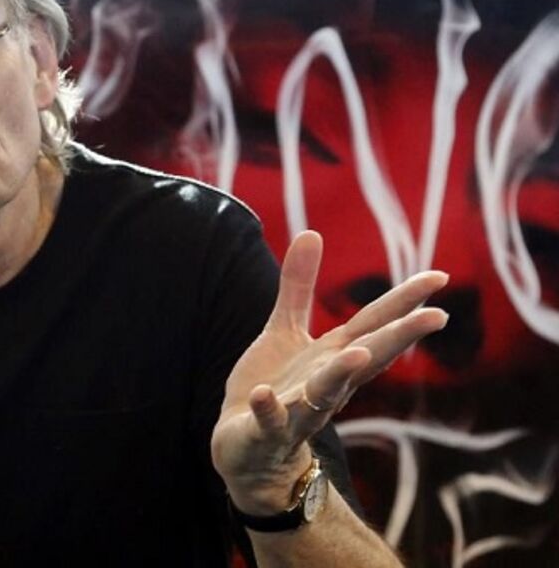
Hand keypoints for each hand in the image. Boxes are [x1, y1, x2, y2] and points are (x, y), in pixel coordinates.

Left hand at [210, 230, 448, 513]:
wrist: (244, 450)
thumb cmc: (274, 387)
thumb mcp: (284, 332)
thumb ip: (298, 287)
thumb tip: (312, 233)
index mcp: (332, 357)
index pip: (374, 326)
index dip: (405, 302)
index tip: (439, 276)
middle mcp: (325, 384)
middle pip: (366, 358)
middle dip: (397, 339)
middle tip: (435, 317)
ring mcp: (298, 410)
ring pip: (324, 394)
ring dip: (340, 375)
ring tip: (355, 353)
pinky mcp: (264, 431)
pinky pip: (269, 421)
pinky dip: (269, 410)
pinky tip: (265, 394)